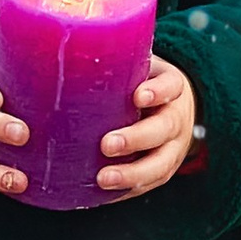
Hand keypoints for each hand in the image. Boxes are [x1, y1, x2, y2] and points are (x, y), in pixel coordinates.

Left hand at [97, 56, 200, 197]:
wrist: (173, 108)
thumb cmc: (140, 82)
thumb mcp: (136, 65)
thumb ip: (113, 60)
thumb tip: (64, 46)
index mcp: (171, 88)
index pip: (170, 87)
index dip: (157, 92)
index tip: (138, 96)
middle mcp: (175, 119)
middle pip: (164, 130)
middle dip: (136, 139)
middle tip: (107, 144)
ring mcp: (172, 148)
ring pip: (160, 165)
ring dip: (132, 174)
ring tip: (103, 180)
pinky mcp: (162, 170)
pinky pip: (149, 185)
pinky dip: (127, 190)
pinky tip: (101, 194)